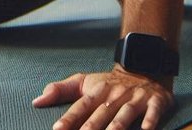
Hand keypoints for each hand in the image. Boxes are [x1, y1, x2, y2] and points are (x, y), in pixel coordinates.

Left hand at [32, 68, 175, 129]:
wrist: (144, 67)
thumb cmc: (110, 83)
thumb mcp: (85, 82)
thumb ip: (60, 90)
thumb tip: (36, 101)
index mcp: (98, 91)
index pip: (81, 106)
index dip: (70, 118)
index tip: (58, 129)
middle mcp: (116, 95)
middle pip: (102, 113)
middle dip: (91, 128)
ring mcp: (136, 98)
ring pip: (125, 115)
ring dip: (117, 127)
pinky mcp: (155, 101)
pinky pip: (153, 112)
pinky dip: (150, 121)